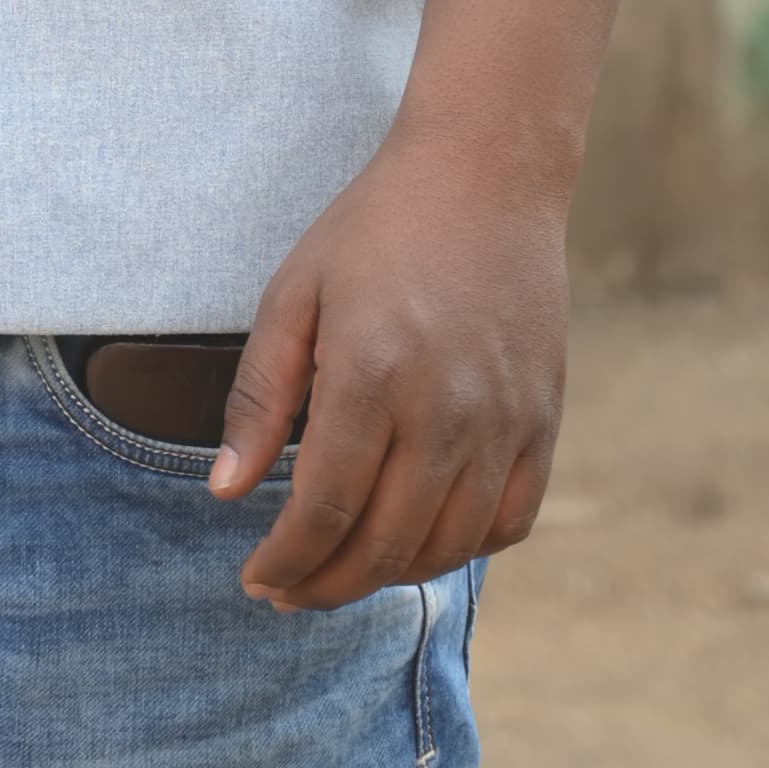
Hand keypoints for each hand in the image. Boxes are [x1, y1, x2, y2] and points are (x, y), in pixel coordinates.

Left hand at [207, 121, 567, 606]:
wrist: (484, 177)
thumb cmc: (374, 230)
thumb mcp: (293, 294)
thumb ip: (259, 397)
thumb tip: (225, 493)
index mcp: (372, 375)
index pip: (322, 511)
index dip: (286, 562)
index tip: (256, 578)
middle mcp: (446, 410)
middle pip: (384, 546)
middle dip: (326, 584)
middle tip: (289, 590)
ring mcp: (504, 421)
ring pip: (447, 547)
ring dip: (390, 576)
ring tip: (345, 569)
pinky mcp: (543, 420)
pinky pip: (508, 522)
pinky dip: (462, 548)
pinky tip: (420, 539)